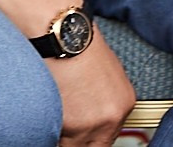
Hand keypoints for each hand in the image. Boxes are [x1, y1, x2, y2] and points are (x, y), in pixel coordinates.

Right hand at [47, 32, 135, 146]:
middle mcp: (113, 117)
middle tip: (69, 130)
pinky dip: (52, 132)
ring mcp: (93, 124)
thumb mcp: (105, 77)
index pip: (108, 137)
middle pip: (96, 146)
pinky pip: (57, 140)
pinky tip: (50, 116)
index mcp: (123, 104)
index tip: (83, 137)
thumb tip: (91, 117)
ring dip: (64, 138)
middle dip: (78, 142)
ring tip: (58, 120)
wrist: (64, 36)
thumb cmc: (79, 48)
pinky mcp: (71, 126)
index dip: (91, 139)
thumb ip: (102, 102)